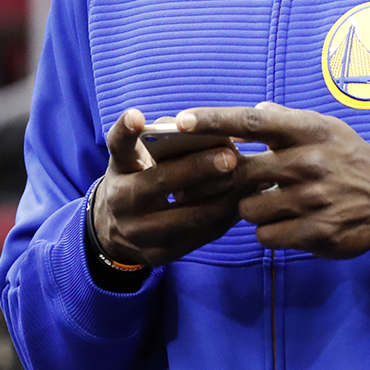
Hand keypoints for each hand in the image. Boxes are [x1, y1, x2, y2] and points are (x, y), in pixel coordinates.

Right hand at [92, 109, 249, 266]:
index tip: (137, 115)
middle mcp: (122, 200)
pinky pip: (201, 235)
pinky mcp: (160, 254)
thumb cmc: (142, 176)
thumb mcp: (142, 155)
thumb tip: (206, 128)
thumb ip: (166, 136)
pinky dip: (226, 216)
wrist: (118, 229)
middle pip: (161, 181)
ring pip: (189, 215)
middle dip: (199, 168)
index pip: (118, 145)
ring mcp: (139, 232)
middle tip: (230, 156)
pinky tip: (246, 199)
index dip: (126, 130)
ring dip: (224, 196)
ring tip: (251, 178)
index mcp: (120, 167)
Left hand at [174, 102, 369, 259]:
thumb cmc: (348, 156)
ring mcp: (309, 199)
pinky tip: (285, 221)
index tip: (180, 119)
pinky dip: (269, 230)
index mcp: (306, 131)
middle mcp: (306, 162)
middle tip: (207, 182)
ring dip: (250, 208)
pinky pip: (266, 235)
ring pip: (248, 209)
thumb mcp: (325, 128)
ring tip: (270, 202)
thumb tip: (255, 110)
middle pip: (239, 171)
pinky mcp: (313, 231)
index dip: (213, 120)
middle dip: (217, 179)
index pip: (251, 121)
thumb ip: (287, 121)